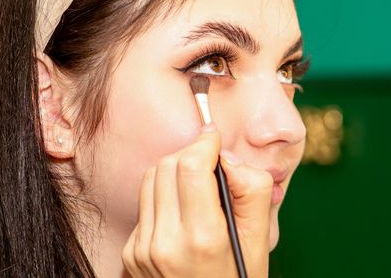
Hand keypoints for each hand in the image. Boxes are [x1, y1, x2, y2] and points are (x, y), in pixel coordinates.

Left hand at [122, 123, 273, 277]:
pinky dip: (164, 193)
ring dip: (175, 170)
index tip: (215, 138)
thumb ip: (251, 191)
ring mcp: (142, 248)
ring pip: (152, 179)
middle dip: (191, 154)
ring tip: (196, 185)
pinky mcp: (132, 252)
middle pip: (167, 165)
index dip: (204, 143)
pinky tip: (181, 210)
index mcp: (202, 238)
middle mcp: (164, 242)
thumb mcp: (258, 241)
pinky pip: (145, 202)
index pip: (190, 166)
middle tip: (210, 162)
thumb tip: (226, 158)